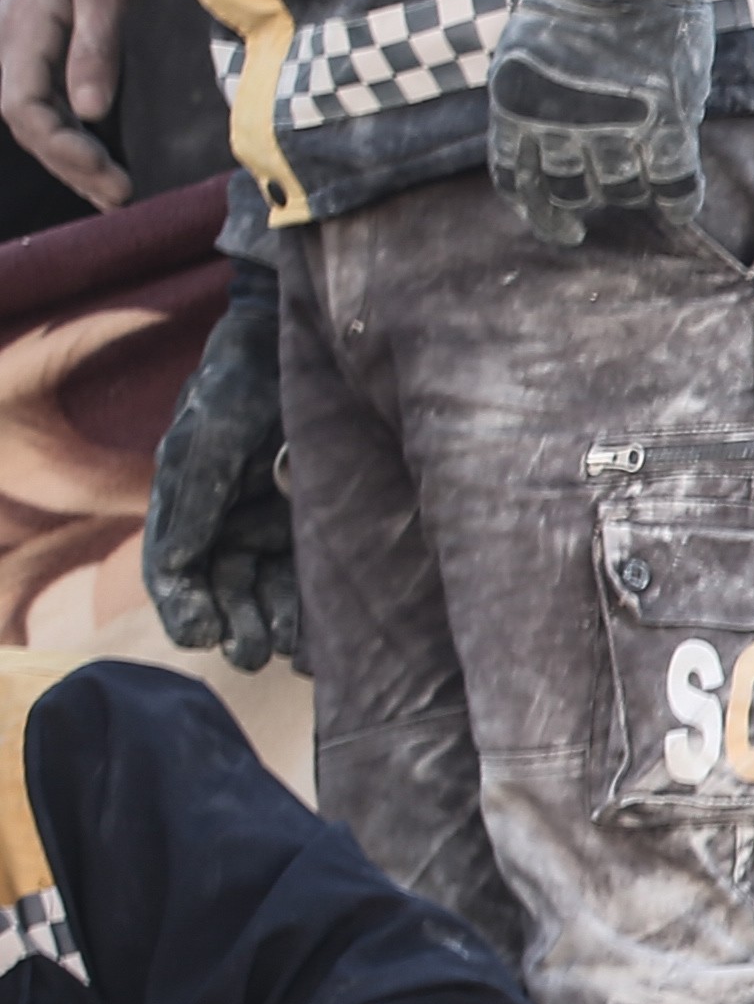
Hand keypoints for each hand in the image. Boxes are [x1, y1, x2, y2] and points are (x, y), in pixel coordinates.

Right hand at [0, 0, 139, 209]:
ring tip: (115, 193)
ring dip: (71, 156)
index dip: (64, 151)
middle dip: (71, 164)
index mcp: (20, 29)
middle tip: (122, 198)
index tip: (112, 178)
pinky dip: (73, 132)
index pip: (26, 110)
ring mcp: (24, 41)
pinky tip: (103, 157)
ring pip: (36, 114)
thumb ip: (97, 46)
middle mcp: (11, 40)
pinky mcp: (44, 40)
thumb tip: (90, 112)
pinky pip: (49, 97)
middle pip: (28, 121)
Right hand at [146, 256, 299, 671]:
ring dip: (280, 630)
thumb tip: (173, 567)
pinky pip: (320, 579)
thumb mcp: (207, 437)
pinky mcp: (328, 527)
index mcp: (193, 510)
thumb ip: (191, 499)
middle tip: (253, 654)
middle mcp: (234, 526)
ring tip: (292, 656)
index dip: (185, 609)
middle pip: (229, 592)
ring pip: (275, 595)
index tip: (201, 635)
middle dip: (239, 627)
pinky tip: (329, 637)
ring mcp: (282, 529)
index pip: (178, 573)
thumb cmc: (241, 384)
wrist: (302, 347)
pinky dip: (321, 612)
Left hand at [487, 0, 714, 248]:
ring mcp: (612, 122)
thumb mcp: (525, 53)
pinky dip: (678, 201)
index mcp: (513, 104)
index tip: (563, 228)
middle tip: (607, 192)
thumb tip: (547, 153)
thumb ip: (535, 103)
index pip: (516, 182)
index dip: (539, 214)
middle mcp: (556, 121)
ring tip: (646, 174)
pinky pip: (673, 183)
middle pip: (572, 191)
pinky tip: (680, 205)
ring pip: (622, 190)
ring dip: (633, 191)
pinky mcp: (664, 119)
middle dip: (589, 199)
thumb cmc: (576, 1)